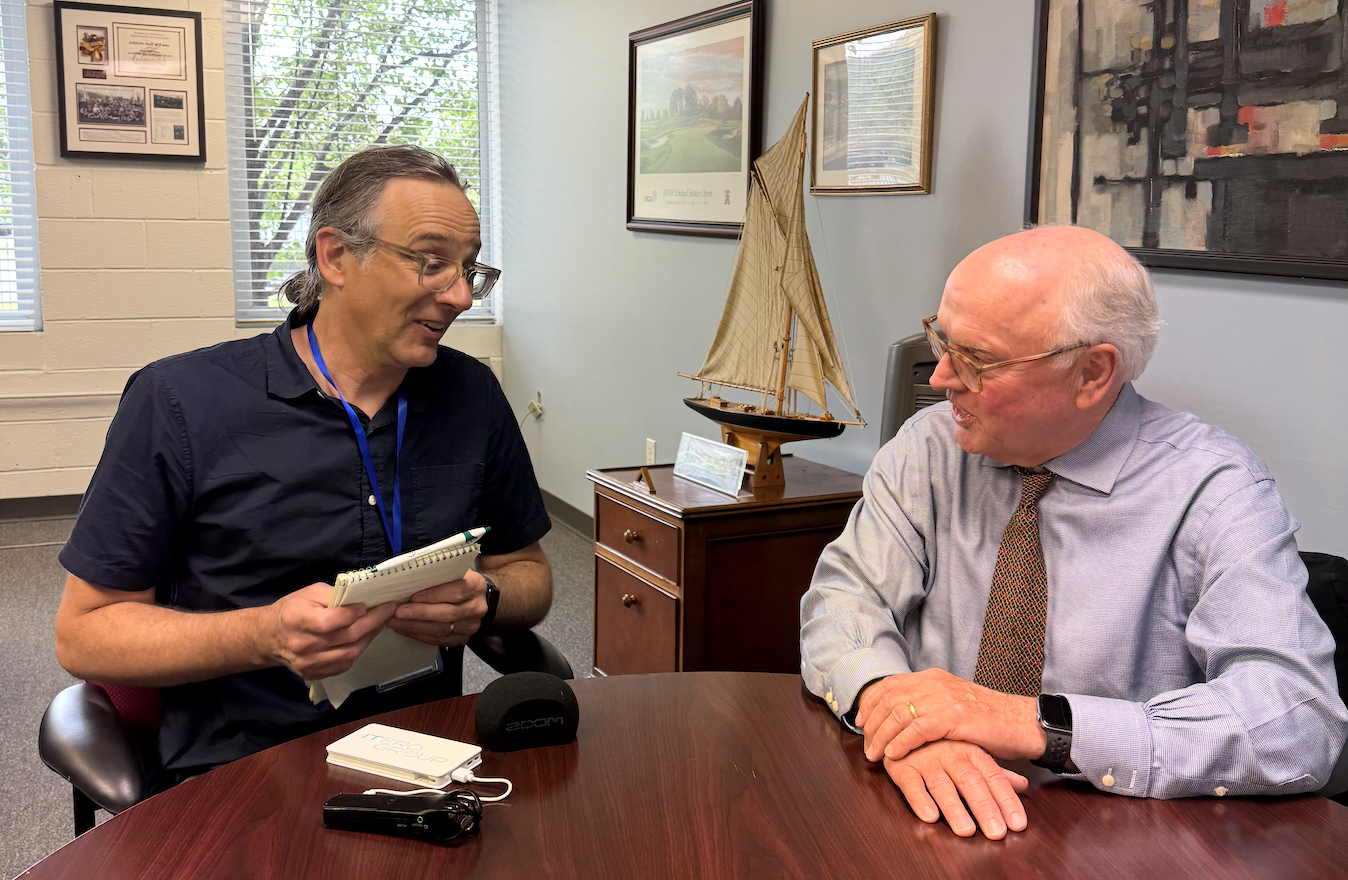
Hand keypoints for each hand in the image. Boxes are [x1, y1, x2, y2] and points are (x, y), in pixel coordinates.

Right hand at [265, 583, 396, 679]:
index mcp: (298, 620)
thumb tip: (361, 599)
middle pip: (347, 637)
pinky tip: (361, 639)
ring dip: (369, 637)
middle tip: (387, 611)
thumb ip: (335, 595)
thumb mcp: (310, 593)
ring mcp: (308, 663)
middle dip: (373, 622)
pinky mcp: (314, 674)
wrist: (269, 637)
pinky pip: (344, 664)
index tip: (369, 604)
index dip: (355, 613)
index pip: (333, 621)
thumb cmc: (292, 610)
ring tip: (377, 624)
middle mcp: (303, 645)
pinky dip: (357, 651)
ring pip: (350, 653)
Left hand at [385, 570, 489, 646]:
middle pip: (447, 614)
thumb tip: (409, 579)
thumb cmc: (457, 579)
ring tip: (395, 622)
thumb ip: (437, 575)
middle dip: (420, 614)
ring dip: (415, 627)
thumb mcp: (453, 571)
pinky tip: (405, 629)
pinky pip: (439, 640)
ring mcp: (471, 625)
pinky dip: (420, 635)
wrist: (475, 596)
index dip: (433, 595)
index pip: (455, 592)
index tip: (413, 597)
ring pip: (441, 629)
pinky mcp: (463, 638)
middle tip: (398, 613)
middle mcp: (476, 607)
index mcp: (476, 585)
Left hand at [856, 669, 1044, 762]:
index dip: (869, 703)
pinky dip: (901, 743)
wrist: (1020, 722)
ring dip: (881, 736)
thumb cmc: (987, 720)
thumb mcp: (952, 703)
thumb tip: (899, 717)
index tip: (859, 721)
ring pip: (898, 714)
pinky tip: (894, 755)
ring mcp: (943, 697)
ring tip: (875, 755)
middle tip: (866, 746)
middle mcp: (934, 682)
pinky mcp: (953, 716)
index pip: (889, 685)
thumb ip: (927, 704)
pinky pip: (916, 729)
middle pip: (888, 699)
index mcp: (932, 677)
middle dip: (871, 724)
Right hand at [884, 741, 1028, 838]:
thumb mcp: (970, 752)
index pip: (993, 777)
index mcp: (971, 751)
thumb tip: (1023, 785)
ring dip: (954, 808)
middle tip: (996, 832)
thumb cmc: (941, 743)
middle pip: (970, 782)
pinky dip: (919, 799)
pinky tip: (930, 816)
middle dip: (984, 807)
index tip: (1017, 824)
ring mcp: (926, 759)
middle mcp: (950, 754)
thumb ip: (994, 771)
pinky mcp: (902, 766)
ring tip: (966, 831)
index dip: (1006, 800)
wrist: (902, 721)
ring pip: (941, 784)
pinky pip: (910, 783)